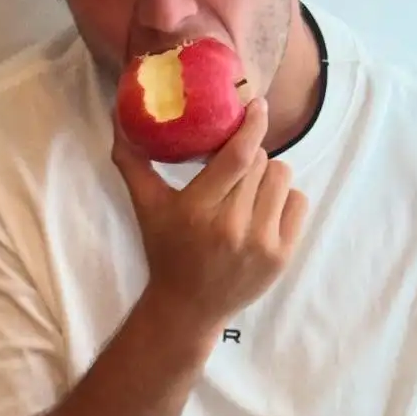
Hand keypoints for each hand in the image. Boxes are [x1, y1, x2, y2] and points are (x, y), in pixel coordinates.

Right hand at [112, 98, 309, 335]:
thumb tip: (118, 116)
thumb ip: (133, 162)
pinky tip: (264, 210)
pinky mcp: (282, 256)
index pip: (239, 155)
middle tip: (235, 170)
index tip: (258, 106)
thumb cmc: (167, 252)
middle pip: (261, 161)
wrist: (189, 309)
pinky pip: (298, 202)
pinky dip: (284, 199)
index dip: (252, 125)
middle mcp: (232, 226)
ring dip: (268, 176)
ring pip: (282, 177)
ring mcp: (261, 243)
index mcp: (198, 210)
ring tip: (250, 190)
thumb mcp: (146, 208)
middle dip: (249, 157)